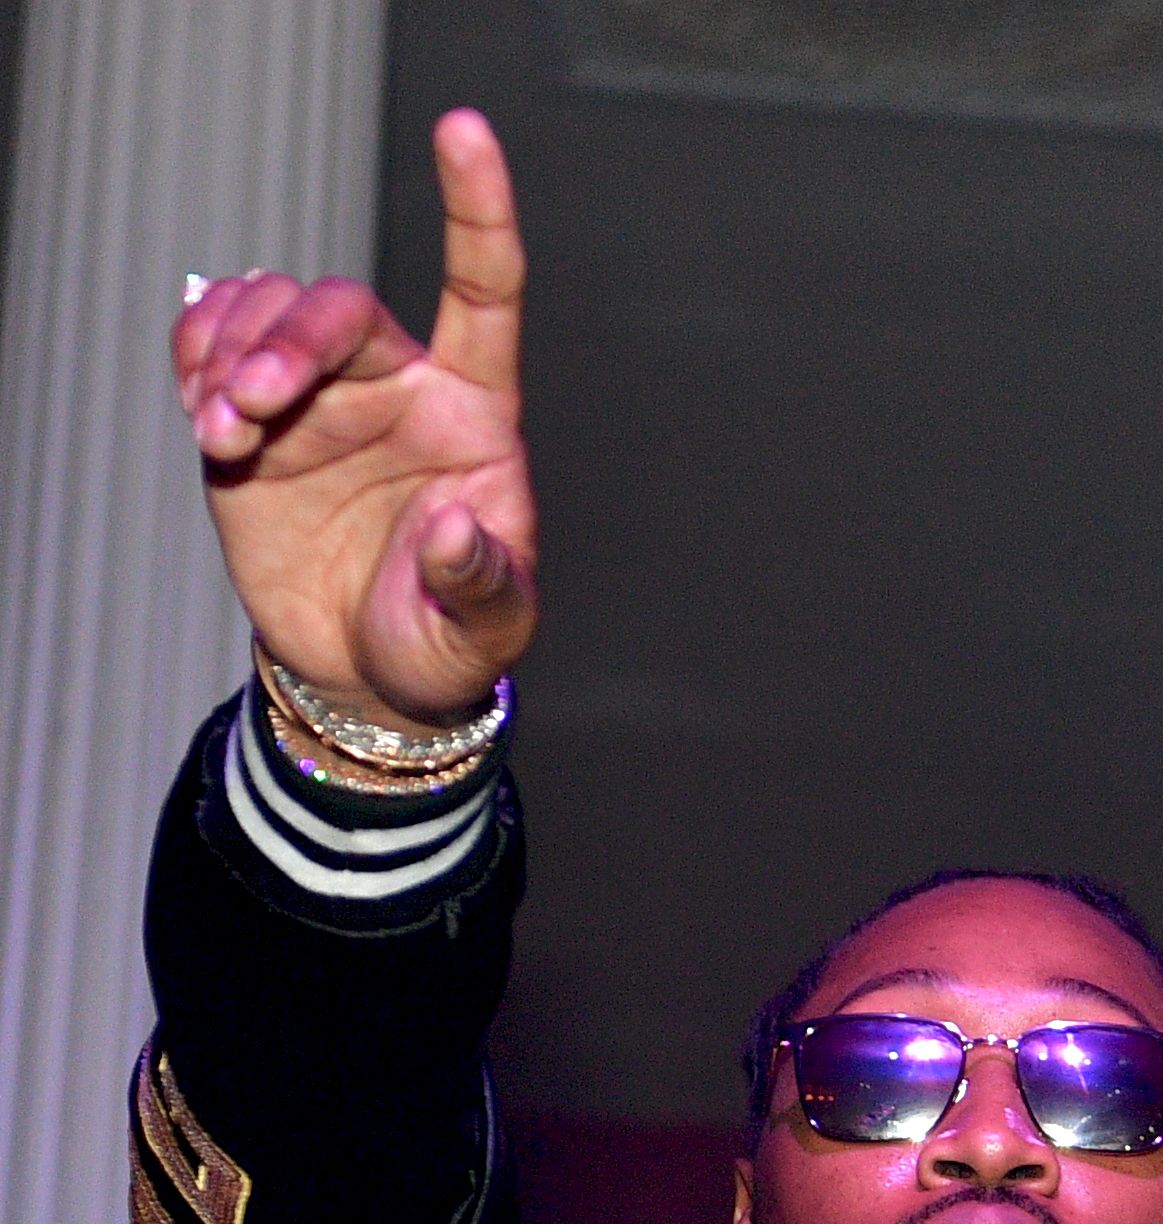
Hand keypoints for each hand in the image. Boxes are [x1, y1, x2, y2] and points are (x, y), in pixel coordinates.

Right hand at [178, 109, 531, 730]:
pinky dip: (194, 356)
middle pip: (338, 306)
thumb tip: (456, 526)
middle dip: (285, 340)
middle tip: (249, 405)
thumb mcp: (482, 632)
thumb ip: (479, 581)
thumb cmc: (444, 642)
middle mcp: (398, 384)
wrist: (364, 671)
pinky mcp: (251, 413)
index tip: (462, 128)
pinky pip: (213, 340)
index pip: (484, 290)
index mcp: (475, 414)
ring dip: (228, 352)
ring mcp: (320, 393)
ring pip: (265, 311)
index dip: (477, 210)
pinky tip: (202, 412)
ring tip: (220, 429)